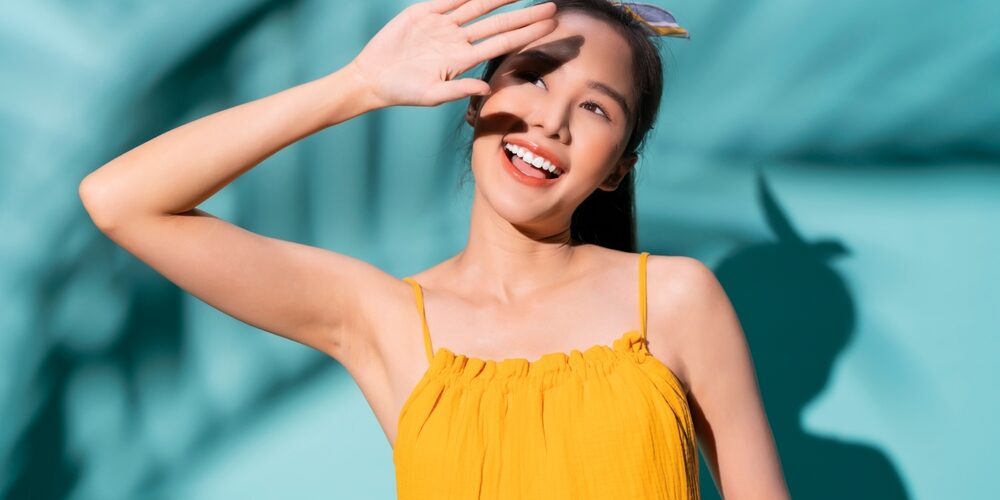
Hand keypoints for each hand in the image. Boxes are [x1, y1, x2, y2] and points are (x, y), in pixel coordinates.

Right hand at [347, 0, 556, 107]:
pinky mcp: (426, 13)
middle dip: (526, 14)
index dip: (527, 34)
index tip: (551, 26)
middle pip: (499, 23)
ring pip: (479, 6)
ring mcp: (444, 25)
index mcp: (463, 60)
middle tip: (552, 6)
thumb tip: (488, 87)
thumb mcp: (432, 95)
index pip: (503, 43)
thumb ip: (461, 89)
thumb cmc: (402, 91)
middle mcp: (458, 41)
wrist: (373, 77)